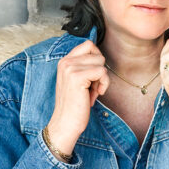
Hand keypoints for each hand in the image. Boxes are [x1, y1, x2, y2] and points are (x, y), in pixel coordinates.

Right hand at [46, 40, 108, 154]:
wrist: (65, 123)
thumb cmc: (74, 105)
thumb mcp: (77, 81)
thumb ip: (84, 66)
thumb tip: (100, 56)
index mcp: (64, 61)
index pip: (88, 45)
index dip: (97, 59)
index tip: (93, 75)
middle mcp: (65, 62)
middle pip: (97, 53)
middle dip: (99, 71)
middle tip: (92, 86)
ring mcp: (70, 68)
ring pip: (101, 62)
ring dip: (101, 79)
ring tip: (91, 92)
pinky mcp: (77, 77)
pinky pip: (102, 72)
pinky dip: (103, 84)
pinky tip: (95, 95)